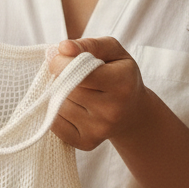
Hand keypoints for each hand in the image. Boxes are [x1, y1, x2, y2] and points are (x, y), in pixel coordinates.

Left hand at [47, 37, 153, 151]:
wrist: (133, 113)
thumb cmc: (120, 75)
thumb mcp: (113, 51)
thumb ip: (89, 45)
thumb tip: (62, 48)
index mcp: (122, 83)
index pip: (80, 73)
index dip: (61, 63)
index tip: (57, 57)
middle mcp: (112, 110)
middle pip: (67, 89)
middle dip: (61, 77)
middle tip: (68, 72)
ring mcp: (100, 130)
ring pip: (59, 106)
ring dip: (59, 94)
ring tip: (74, 90)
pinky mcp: (87, 142)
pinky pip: (55, 124)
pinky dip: (56, 112)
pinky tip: (71, 106)